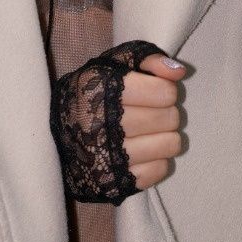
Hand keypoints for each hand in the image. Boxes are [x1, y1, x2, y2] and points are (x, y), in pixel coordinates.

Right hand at [49, 39, 186, 205]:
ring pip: (170, 144)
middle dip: (166, 111)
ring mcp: (109, 157)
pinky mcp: (117, 181)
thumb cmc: (96, 90)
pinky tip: (143, 150)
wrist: (62, 132)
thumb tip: (179, 72)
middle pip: (170, 118)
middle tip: (152, 111)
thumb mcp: (117, 63)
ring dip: (165, 135)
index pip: (164, 92)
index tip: (153, 91)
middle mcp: (104, 122)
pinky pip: (161, 169)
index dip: (164, 89)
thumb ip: (150, 60)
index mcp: (103, 88)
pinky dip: (157, 159)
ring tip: (149, 131)